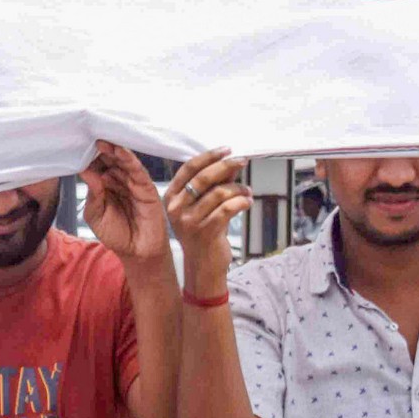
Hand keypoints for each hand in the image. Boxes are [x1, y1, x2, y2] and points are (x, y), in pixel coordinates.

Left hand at [80, 141, 168, 262]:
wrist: (137, 253)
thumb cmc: (117, 235)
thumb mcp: (96, 216)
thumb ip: (92, 194)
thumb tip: (85, 171)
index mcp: (105, 186)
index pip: (96, 166)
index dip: (88, 156)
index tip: (77, 144)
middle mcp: (119, 181)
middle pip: (109, 160)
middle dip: (100, 149)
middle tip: (88, 136)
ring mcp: (133, 183)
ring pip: (123, 161)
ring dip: (113, 150)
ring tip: (101, 141)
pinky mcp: (146, 187)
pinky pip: (137, 169)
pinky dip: (128, 158)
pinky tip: (119, 150)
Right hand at [164, 149, 252, 298]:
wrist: (202, 267)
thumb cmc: (203, 234)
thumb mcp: (202, 207)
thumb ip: (212, 185)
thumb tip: (230, 163)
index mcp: (171, 197)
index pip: (189, 169)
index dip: (209, 156)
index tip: (227, 150)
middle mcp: (176, 209)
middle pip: (204, 178)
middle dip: (226, 166)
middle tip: (242, 161)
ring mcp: (189, 221)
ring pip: (219, 193)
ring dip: (238, 189)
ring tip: (247, 192)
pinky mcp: (205, 232)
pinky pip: (228, 208)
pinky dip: (241, 202)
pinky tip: (247, 203)